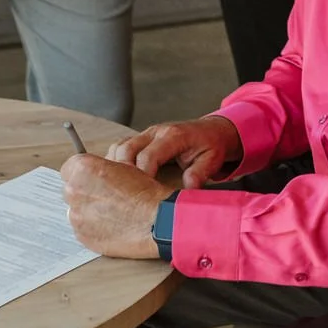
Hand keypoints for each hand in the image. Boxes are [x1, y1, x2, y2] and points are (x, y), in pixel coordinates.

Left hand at [60, 155, 162, 259]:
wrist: (156, 219)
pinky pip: (82, 229)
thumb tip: (91, 175)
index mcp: (83, 169)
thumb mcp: (123, 166)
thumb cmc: (145, 193)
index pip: (68, 168)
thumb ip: (99, 169)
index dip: (82, 174)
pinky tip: (111, 225)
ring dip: (88, 211)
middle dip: (84, 193)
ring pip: (76, 210)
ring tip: (112, 213)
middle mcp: (74, 191)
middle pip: (71, 190)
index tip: (90, 179)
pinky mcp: (82, 235)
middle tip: (105, 197)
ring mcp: (76, 215)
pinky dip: (93, 228)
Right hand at [109, 112, 241, 188]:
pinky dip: (115, 162)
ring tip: (119, 189)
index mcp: (173, 136)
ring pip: (119, 147)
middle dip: (121, 173)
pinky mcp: (141, 139)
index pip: (148, 157)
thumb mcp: (212, 160)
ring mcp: (146, 134)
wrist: (212, 131)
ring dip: (115, 167)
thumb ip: (200, 173)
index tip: (142, 196)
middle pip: (126, 149)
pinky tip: (119, 179)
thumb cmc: (211, 146)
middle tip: (126, 195)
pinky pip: (120, 147)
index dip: (141, 177)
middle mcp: (156, 132)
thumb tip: (188, 188)